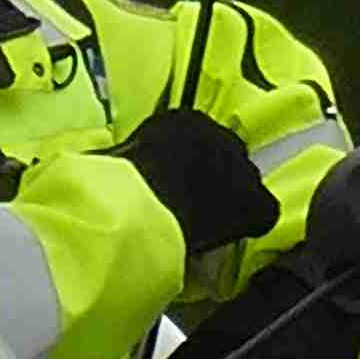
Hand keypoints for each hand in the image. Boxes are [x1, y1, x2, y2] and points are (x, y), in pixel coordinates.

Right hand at [103, 107, 280, 255]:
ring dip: (228, 201)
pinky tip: (225, 237)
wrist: (134, 210)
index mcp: (183, 121)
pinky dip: (247, 225)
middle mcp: (220, 135)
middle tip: (189, 205)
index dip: (188, 164)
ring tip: (205, 224)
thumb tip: (97, 164)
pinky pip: (262, 213)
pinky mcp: (255, 202)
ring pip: (245, 184)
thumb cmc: (109, 184)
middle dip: (212, 180)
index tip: (173, 182)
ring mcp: (242, 168)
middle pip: (226, 158)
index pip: (197, 137)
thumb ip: (120, 158)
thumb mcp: (110, 160)